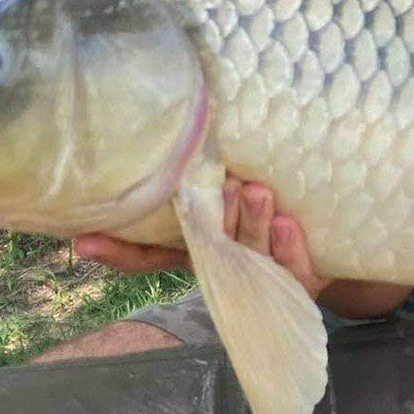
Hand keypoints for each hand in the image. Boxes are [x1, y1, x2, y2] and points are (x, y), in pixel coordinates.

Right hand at [72, 177, 327, 298]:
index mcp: (200, 250)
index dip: (116, 251)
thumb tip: (171, 130)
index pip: (148, 256)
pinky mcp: (297, 283)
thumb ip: (204, 182)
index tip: (84, 240)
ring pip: (252, 254)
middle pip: (211, 249)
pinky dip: (289, 245)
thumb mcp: (231, 202)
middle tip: (224, 185)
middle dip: (217, 219)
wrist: (329, 260)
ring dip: (252, 223)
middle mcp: (225, 267)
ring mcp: (261, 278)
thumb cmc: (268, 221)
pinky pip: (293, 266)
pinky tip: (288, 223)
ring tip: (256, 192)